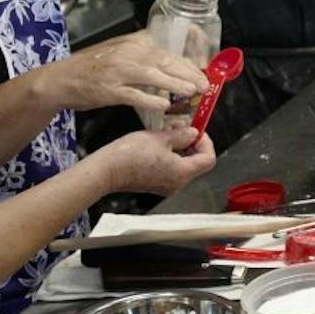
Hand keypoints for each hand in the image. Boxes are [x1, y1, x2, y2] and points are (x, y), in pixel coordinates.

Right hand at [39, 35, 209, 112]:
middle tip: (205, 85)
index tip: (204, 70)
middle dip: (188, 73)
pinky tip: (163, 106)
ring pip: (152, 75)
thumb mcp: (119, 51)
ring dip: (175, 84)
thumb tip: (171, 60)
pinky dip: (150, 100)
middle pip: (165, 61)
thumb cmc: (92, 67)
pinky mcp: (108, 90)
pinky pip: (133, 95)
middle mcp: (127, 54)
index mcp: (133, 43)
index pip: (168, 50)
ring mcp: (117, 72)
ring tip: (192, 92)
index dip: (189, 61)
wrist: (60, 79)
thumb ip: (143, 52)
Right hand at [98, 126, 215, 196]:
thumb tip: (194, 133)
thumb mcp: (160, 138)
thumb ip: (182, 135)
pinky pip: (171, 168)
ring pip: (184, 164)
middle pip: (197, 162)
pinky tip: (159, 142)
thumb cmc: (131, 154)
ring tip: (168, 132)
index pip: (208, 159)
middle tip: (180, 127)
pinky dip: (171, 155)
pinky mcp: (156, 184)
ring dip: (180, 147)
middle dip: (192, 142)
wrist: (106, 171)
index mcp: (182, 173)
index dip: (206, 142)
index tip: (196, 130)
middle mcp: (177, 183)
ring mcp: (166, 186)